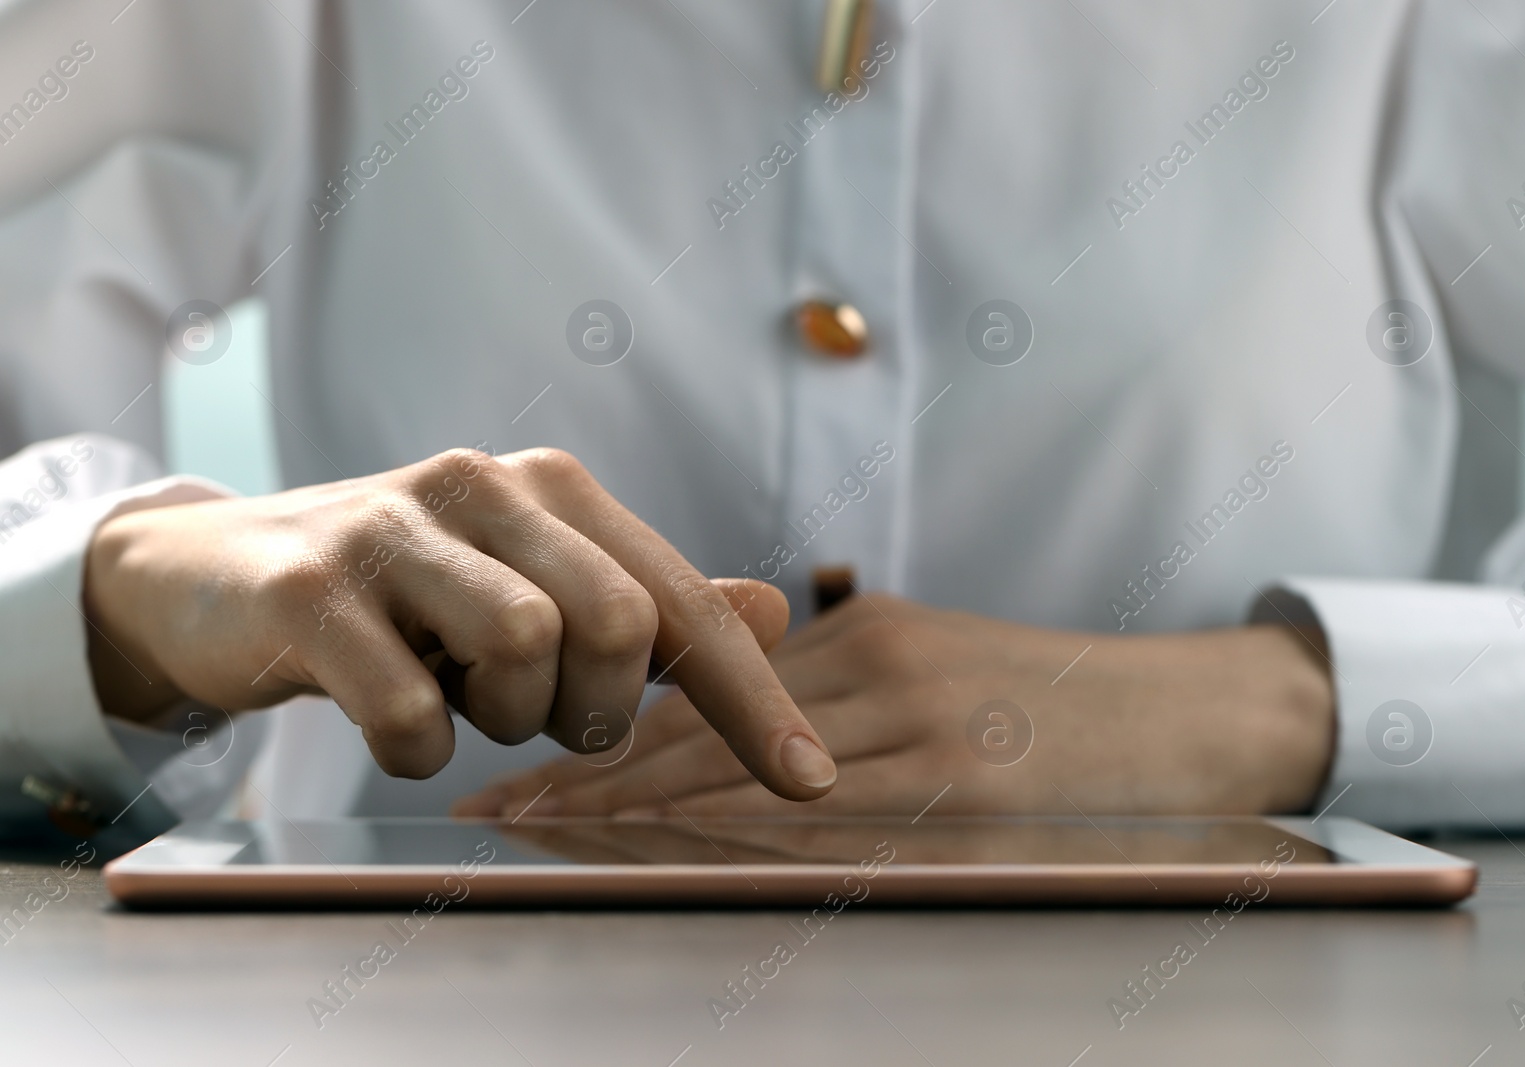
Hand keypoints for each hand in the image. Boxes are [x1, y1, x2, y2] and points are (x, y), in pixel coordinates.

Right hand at [82, 448, 836, 797]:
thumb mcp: (534, 592)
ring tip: (457, 698)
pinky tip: (391, 716)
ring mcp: (394, 529)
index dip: (752, 698)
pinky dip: (415, 748)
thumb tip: (777, 612)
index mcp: (555, 490)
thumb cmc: (409, 598)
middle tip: (536, 711)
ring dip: (503, 718)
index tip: (808, 783)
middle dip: (593, 705)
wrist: (219, 576)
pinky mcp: (313, 588)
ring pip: (523, 648)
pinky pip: (410, 710)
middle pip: (615, 624)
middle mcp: (484, 487)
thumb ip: (650, 606)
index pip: (683, 602)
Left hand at [453, 594, 1334, 817]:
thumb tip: (740, 735)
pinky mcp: (967, 786)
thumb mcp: (944, 666)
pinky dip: (735, 844)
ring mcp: (920, 725)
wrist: (1197, 713)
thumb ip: (844, 689)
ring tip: (541, 830)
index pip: (707, 686)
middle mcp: (877, 668)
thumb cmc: (1064, 697)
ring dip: (636, 809)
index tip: (523, 758)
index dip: (612, 727)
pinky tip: (668, 863)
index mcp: (864, 636)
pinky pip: (828, 822)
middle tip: (492, 802)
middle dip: (592, 768)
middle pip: (704, 726)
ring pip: (748, 772)